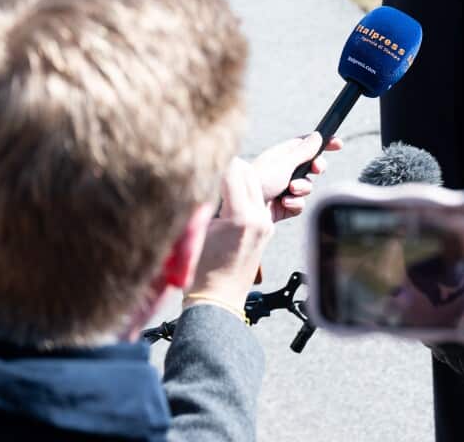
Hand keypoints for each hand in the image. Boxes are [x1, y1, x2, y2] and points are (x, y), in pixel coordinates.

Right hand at [185, 158, 274, 312]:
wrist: (218, 301)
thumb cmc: (200, 273)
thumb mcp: (196, 232)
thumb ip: (203, 201)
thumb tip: (201, 175)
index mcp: (240, 217)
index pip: (234, 170)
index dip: (216, 163)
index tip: (203, 164)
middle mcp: (258, 217)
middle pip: (249, 172)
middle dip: (229, 167)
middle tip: (209, 171)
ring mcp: (265, 223)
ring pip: (256, 183)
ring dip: (238, 179)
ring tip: (217, 186)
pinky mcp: (267, 228)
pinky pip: (258, 199)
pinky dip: (244, 193)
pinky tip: (226, 200)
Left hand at [251, 132, 341, 220]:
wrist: (245, 208)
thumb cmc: (260, 179)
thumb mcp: (285, 162)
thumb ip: (304, 151)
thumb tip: (317, 136)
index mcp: (282, 155)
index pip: (307, 145)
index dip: (322, 144)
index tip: (337, 144)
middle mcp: (284, 171)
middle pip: (311, 166)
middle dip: (315, 169)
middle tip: (316, 169)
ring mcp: (284, 189)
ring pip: (308, 187)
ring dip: (302, 189)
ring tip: (290, 190)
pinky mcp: (284, 206)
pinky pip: (300, 204)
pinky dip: (295, 204)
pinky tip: (284, 203)